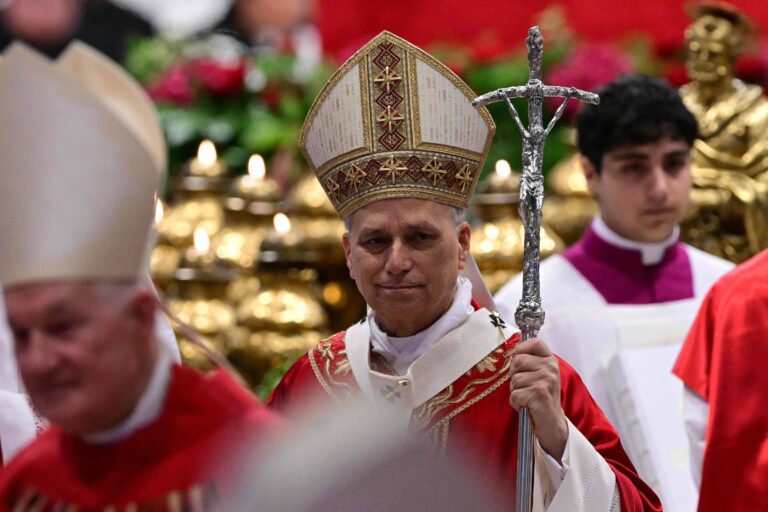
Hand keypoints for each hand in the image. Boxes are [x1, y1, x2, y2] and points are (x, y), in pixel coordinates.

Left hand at [509, 338, 568, 462]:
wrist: (552, 422)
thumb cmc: (540, 396)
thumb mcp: (539, 374)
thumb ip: (529, 361)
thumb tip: (507, 350)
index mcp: (551, 360)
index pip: (534, 342)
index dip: (521, 350)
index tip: (519, 363)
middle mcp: (550, 368)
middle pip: (517, 361)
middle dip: (514, 376)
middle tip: (524, 387)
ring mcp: (546, 380)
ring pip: (514, 380)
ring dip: (515, 391)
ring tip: (527, 398)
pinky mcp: (539, 394)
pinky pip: (514, 394)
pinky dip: (516, 403)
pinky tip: (526, 406)